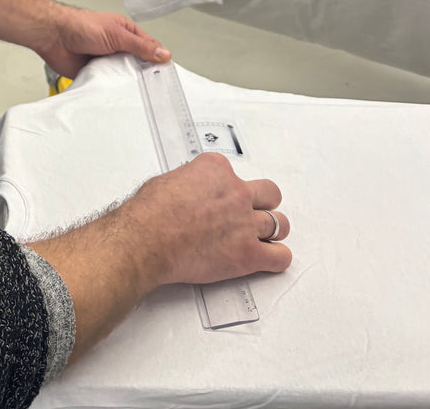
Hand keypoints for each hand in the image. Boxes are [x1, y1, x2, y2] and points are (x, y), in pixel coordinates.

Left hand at [36, 4, 169, 78]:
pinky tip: (116, 93)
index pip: (149, 47)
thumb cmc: (80, 26)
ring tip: (134, 91)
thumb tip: (163, 53)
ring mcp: (107, 61)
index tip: (165, 73)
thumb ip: (140, 46)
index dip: (157, 59)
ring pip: (123, 76)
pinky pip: (109, 84)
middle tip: (152, 87)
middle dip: (142, 73)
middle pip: (137, 64)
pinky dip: (112, 88)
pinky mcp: (96, 74)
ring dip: (125, 81)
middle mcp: (117, 46)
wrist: (54, 37)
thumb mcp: (116, 34)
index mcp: (125, 32)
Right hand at [127, 153, 291, 287]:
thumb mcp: (168, 180)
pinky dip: (277, 259)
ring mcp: (245, 223)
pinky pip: (280, 257)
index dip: (228, 188)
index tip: (223, 198)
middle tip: (255, 212)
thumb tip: (187, 193)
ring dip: (272, 231)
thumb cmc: (151, 213)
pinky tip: (271, 260)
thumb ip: (188, 183)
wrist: (149, 239)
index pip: (234, 173)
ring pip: (279, 224)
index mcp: (216, 170)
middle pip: (269, 194)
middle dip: (263, 203)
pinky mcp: (249, 254)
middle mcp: (236, 192)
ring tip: (266, 237)